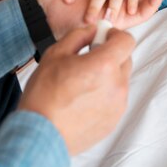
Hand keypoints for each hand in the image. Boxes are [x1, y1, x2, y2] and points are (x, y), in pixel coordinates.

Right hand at [19, 25, 134, 154]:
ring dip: (107, 75)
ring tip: (81, 83)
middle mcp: (117, 85)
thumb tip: (93, 31)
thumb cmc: (44, 95)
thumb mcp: (55, 54)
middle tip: (87, 60)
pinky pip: (115, 99)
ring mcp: (118, 105)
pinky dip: (105, 94)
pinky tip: (82, 100)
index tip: (102, 38)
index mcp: (104, 65)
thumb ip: (79, 35)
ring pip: (120, 80)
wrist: (40, 136)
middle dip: (110, 55)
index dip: (115, 35)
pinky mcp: (114, 121)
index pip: (126, 41)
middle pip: (125, 59)